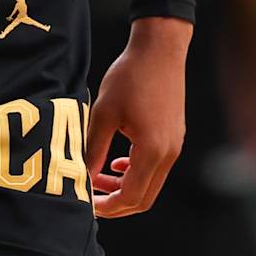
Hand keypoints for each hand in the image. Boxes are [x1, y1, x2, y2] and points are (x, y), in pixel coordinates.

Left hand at [85, 16, 189, 217]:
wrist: (159, 49)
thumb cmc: (130, 76)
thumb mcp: (104, 113)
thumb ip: (94, 149)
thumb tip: (81, 176)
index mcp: (152, 150)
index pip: (131, 196)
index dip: (107, 206)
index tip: (86, 204)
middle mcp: (168, 153)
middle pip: (144, 198)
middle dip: (116, 203)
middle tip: (91, 199)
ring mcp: (174, 146)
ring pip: (150, 184)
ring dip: (125, 187)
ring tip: (98, 177)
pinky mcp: (174, 136)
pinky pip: (156, 167)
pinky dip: (136, 172)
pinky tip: (117, 162)